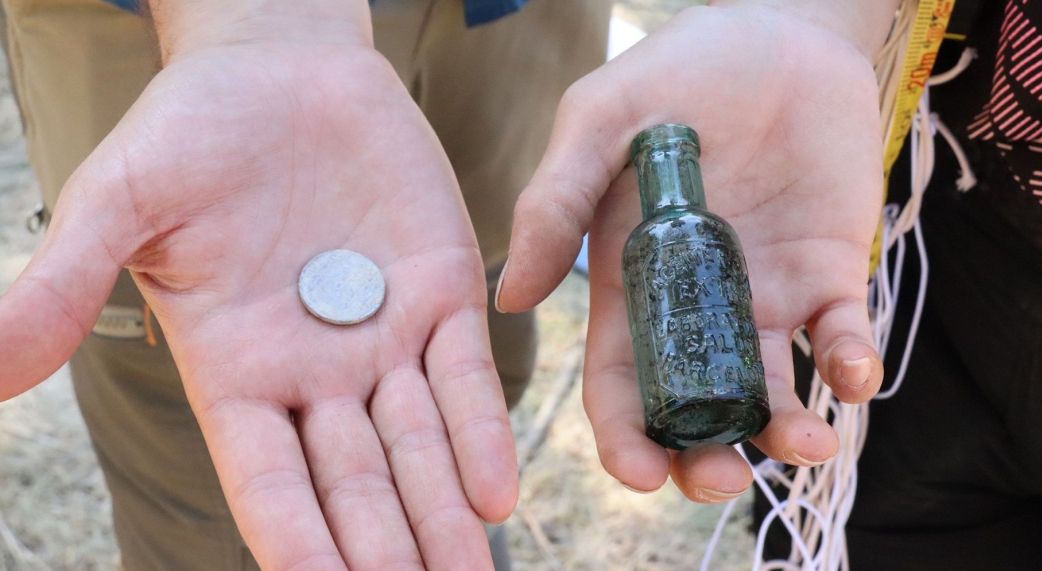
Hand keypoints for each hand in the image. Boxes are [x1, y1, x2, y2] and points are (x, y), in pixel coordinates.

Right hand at [0, 40, 514, 569]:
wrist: (278, 70)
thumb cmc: (188, 135)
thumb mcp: (117, 207)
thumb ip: (66, 289)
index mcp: (237, 371)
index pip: (268, 480)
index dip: (296, 540)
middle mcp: (315, 372)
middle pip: (353, 483)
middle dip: (383, 548)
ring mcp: (383, 335)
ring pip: (417, 444)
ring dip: (441, 513)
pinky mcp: (440, 291)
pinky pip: (464, 375)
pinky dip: (480, 431)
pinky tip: (496, 493)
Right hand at [498, 2, 887, 499]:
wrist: (780, 33)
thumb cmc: (679, 73)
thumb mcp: (600, 122)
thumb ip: (556, 201)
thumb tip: (511, 298)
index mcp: (631, 286)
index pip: (621, 384)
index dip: (627, 438)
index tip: (644, 473)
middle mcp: (696, 309)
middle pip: (695, 410)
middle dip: (706, 459)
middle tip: (724, 479)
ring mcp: (765, 297)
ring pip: (772, 392)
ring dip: (787, 433)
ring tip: (806, 441)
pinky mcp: (829, 275)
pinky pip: (842, 338)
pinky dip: (852, 365)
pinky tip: (852, 371)